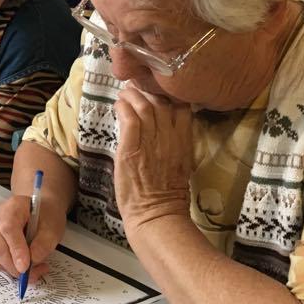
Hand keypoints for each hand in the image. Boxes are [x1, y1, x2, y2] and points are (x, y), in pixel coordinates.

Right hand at [0, 194, 66, 283]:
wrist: (43, 209)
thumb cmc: (47, 214)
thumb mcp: (53, 227)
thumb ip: (43, 244)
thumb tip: (32, 261)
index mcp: (14, 207)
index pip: (9, 229)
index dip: (16, 249)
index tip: (26, 266)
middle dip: (14, 266)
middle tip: (32, 274)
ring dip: (13, 269)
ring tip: (34, 269)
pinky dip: (11, 268)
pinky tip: (26, 266)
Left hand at [112, 86, 193, 237]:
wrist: (156, 216)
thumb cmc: (167, 196)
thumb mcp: (182, 165)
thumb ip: (177, 144)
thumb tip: (166, 129)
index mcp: (184, 143)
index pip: (182, 108)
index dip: (169, 95)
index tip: (157, 91)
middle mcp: (170, 139)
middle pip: (162, 103)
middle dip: (147, 91)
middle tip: (136, 87)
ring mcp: (151, 144)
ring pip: (144, 107)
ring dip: (133, 96)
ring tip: (125, 93)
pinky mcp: (131, 150)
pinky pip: (129, 119)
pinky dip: (123, 108)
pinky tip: (119, 105)